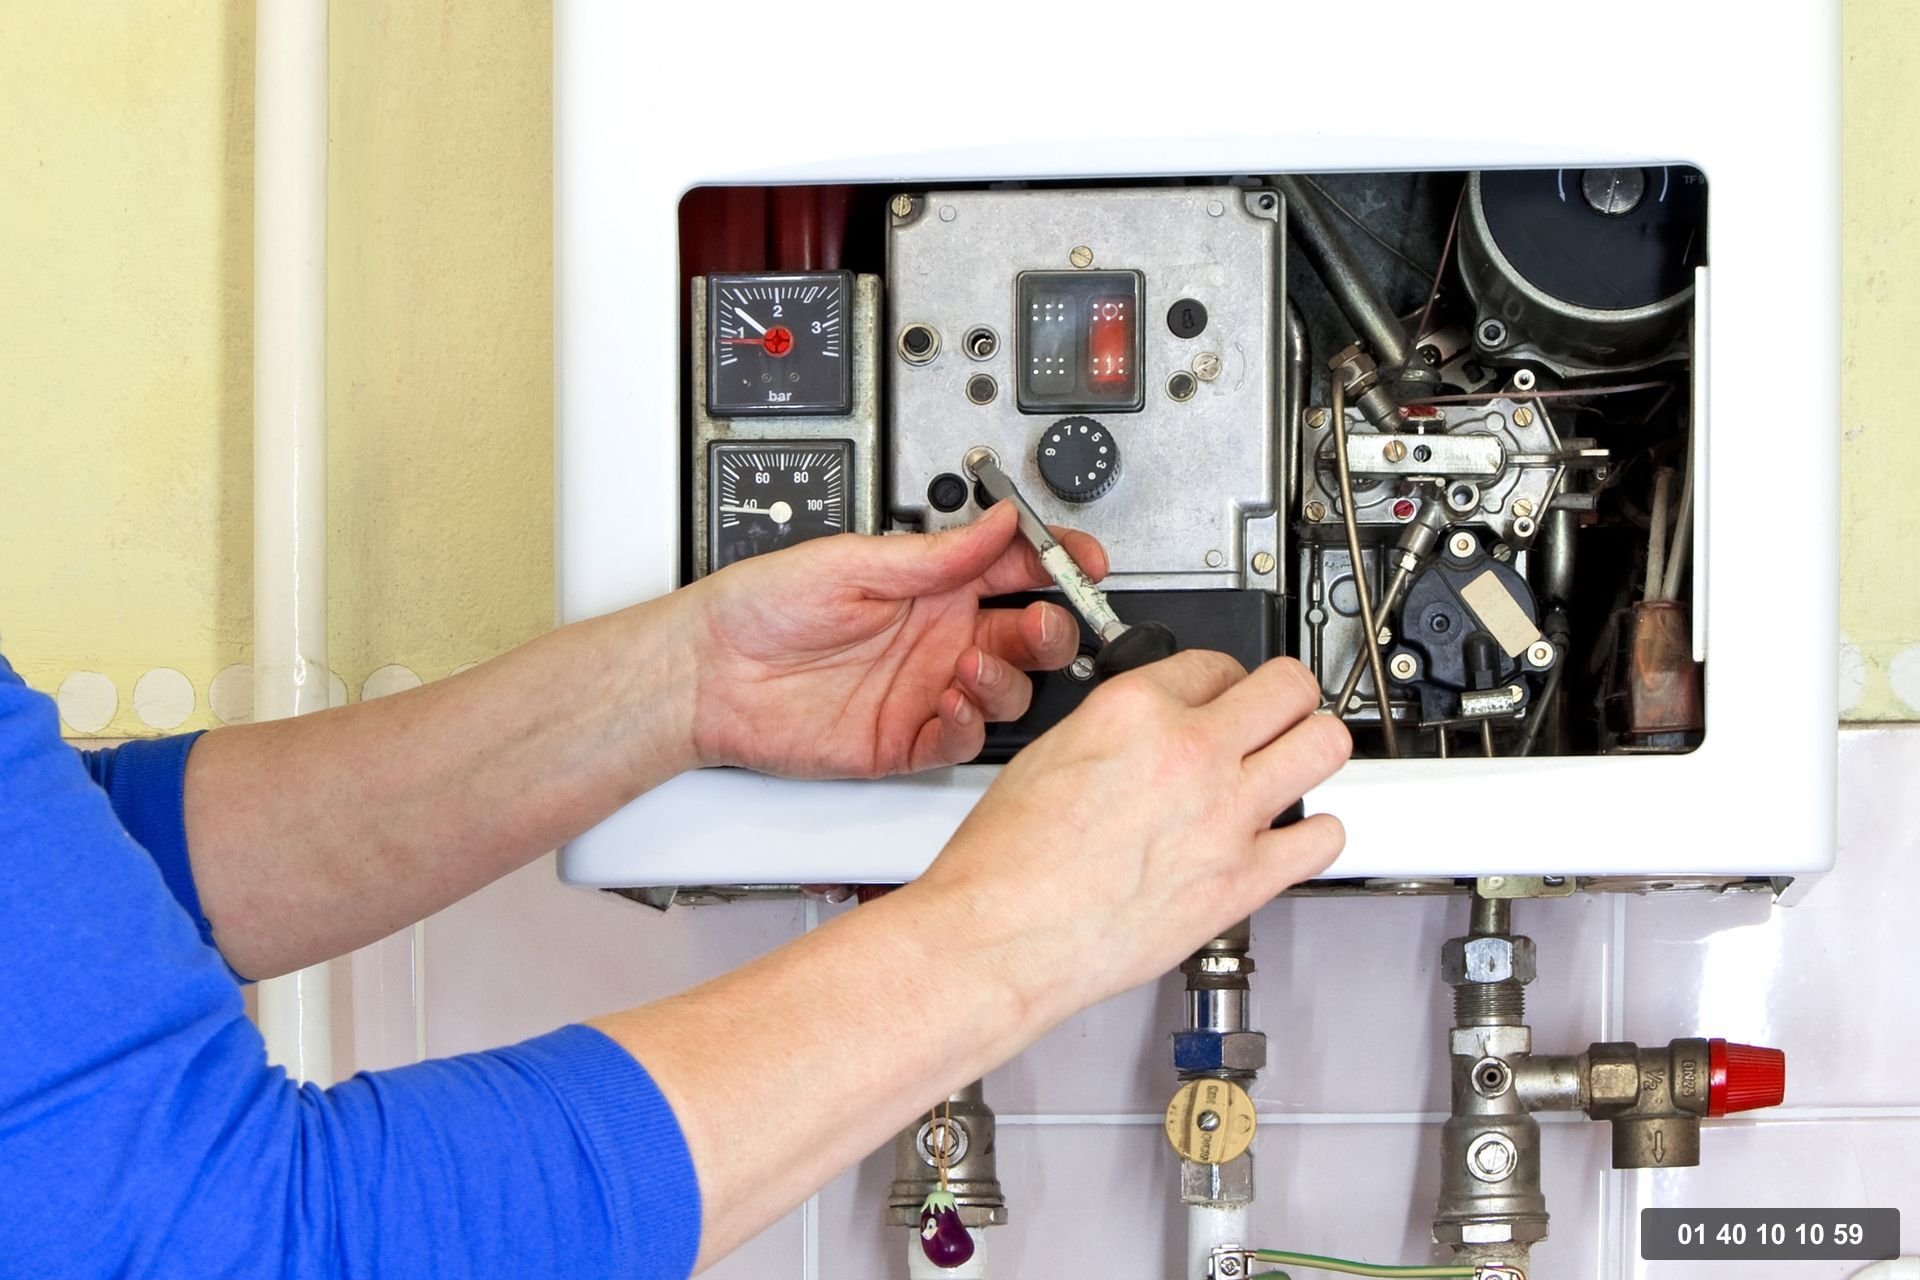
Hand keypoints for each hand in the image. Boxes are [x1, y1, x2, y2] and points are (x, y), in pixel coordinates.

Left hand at [685, 502, 1108, 777]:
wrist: (706, 675)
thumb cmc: (760, 607)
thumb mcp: (850, 562)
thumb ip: (935, 554)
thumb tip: (1002, 522)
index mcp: (931, 583)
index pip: (1016, 568)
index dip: (1057, 563)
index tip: (1082, 561)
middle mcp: (937, 636)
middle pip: (1029, 635)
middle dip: (1052, 627)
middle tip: (1043, 623)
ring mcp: (925, 688)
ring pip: (1007, 691)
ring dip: (1006, 679)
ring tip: (969, 665)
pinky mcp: (904, 739)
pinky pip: (961, 741)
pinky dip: (969, 726)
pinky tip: (949, 705)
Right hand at [911, 651, 1351, 1013]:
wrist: (1000, 936)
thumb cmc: (1006, 862)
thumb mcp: (1050, 752)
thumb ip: (1121, 731)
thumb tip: (1154, 731)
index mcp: (1135, 710)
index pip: (1216, 663)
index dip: (1222, 682)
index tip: (1223, 698)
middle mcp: (1190, 751)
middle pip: (1290, 687)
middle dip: (1286, 697)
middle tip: (1278, 714)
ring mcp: (1226, 815)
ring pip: (1326, 746)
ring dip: (1313, 748)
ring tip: (1295, 763)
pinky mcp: (1244, 880)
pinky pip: (1323, 837)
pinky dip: (1316, 833)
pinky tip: (1292, 835)